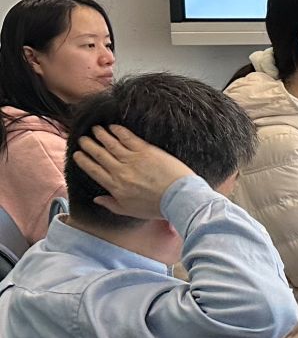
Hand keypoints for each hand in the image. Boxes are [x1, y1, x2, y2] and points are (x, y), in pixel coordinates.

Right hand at [73, 126, 196, 220]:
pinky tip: (112, 127)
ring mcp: (133, 159)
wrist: (179, 197)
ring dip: (101, 135)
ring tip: (94, 129)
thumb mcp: (130, 211)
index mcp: (115, 186)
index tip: (77, 154)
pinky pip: (128, 138)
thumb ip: (112, 204)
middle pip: (99, 155)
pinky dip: (118, 131)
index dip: (83, 161)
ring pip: (111, 144)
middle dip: (88, 145)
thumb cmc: (157, 206)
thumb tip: (97, 199)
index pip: (93, 170)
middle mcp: (120, 171)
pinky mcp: (146, 151)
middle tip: (82, 139)